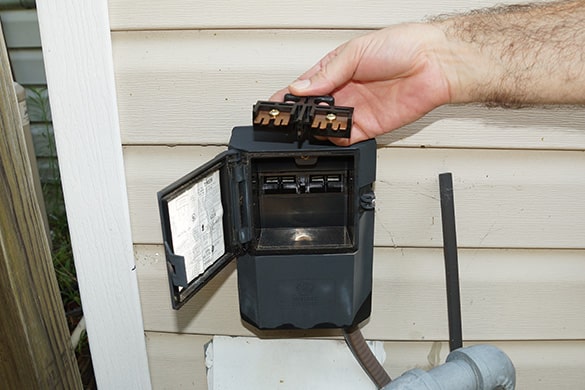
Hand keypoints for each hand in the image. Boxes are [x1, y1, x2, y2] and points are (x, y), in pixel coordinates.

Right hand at [271, 24, 452, 144]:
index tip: (274, 106)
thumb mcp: (355, 52)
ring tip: (313, 123)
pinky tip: (333, 133)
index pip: (304, 87)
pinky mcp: (369, 127)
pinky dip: (337, 139)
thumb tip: (300, 87)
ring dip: (318, 128)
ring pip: (327, 126)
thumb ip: (327, 74)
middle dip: (300, 116)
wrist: (435, 63)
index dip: (288, 97)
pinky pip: (347, 138)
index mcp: (336, 70)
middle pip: (313, 110)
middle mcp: (344, 91)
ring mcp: (356, 110)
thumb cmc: (402, 46)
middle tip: (291, 119)